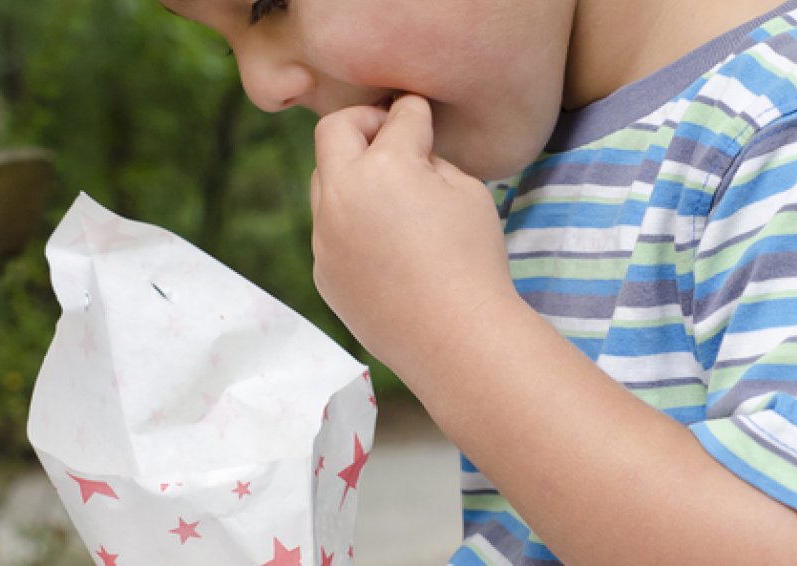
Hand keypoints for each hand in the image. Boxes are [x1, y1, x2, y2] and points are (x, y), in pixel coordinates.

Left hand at [310, 94, 516, 373]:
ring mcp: (325, 236)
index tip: (418, 111)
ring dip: (351, 175)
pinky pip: (330, 230)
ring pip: (324, 182)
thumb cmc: (473, 261)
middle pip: (333, 131)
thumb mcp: (467, 192)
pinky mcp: (323, 271)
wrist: (455, 338)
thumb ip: (430, 159)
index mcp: (383, 167)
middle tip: (390, 135)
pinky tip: (387, 246)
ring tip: (391, 194)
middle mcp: (342, 195)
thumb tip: (409, 151)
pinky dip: (351, 224)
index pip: (397, 117)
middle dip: (362, 122)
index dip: (414, 109)